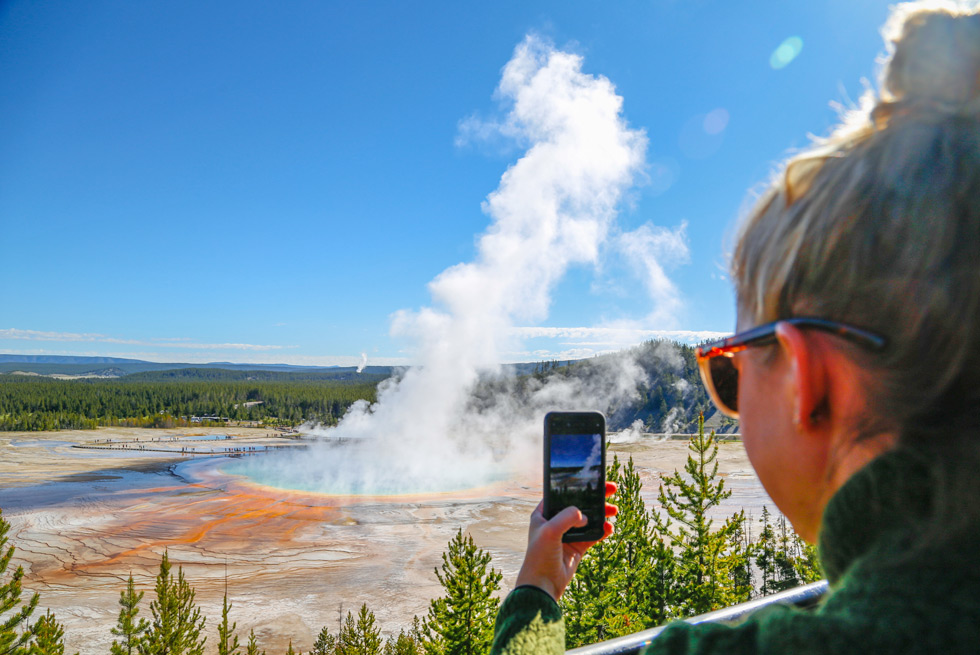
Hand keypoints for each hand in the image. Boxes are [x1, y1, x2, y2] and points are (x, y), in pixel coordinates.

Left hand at [514, 482, 617, 600]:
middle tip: (611, 489)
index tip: (593, 478)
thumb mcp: (550, 531)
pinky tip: (610, 528)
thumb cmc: (540, 556)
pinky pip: (593, 535)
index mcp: (543, 514)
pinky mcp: (577, 547)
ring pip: (588, 519)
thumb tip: (584, 515)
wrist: (543, 585)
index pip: (562, 494)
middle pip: (579, 504)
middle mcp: (555, 522)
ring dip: (602, 513)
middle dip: (595, 497)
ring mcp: (567, 535)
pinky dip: (602, 531)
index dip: (577, 485)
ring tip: (614, 510)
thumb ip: (567, 517)